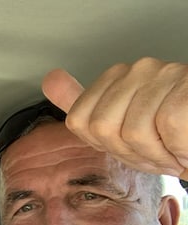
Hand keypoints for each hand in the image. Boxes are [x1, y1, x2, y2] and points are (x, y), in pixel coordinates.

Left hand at [42, 57, 187, 180]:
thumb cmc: (175, 138)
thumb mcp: (121, 129)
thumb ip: (83, 103)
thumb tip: (49, 79)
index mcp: (119, 77)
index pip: (80, 122)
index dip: (105, 145)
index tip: (132, 146)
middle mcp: (140, 68)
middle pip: (102, 128)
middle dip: (130, 153)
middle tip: (158, 151)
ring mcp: (166, 74)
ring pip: (133, 132)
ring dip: (157, 155)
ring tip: (174, 148)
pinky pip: (167, 128)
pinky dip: (179, 148)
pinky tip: (187, 145)